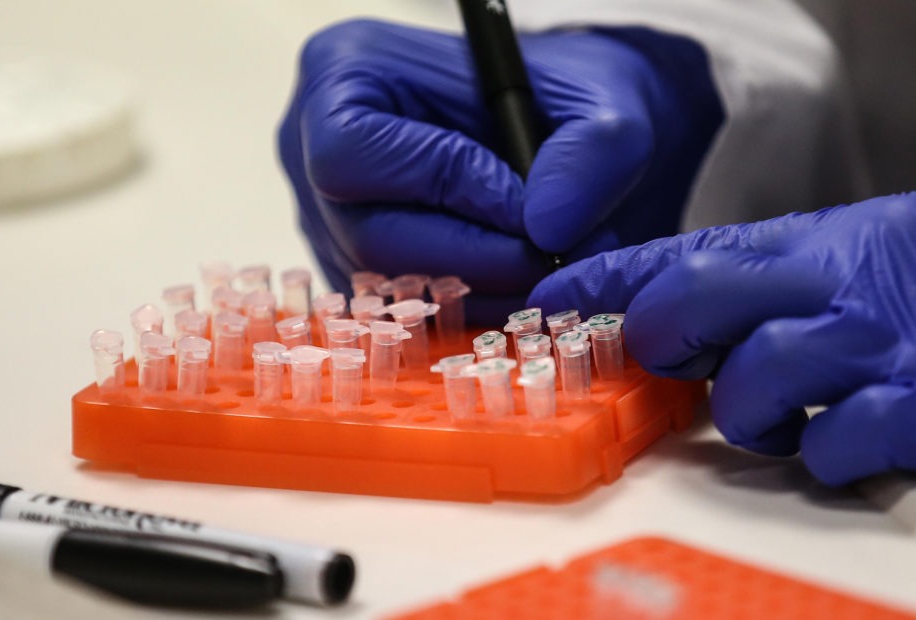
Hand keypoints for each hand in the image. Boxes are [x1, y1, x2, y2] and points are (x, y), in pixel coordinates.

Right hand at [277, 19, 721, 323]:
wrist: (564, 132)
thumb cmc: (566, 98)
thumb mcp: (604, 105)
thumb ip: (592, 153)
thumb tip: (545, 228)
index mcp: (344, 72)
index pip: (356, 152)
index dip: (443, 189)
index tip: (528, 211)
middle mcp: (311, 147)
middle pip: (368, 235)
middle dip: (471, 260)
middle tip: (550, 262)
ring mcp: (328, 217)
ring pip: (385, 289)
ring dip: (478, 296)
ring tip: (549, 273)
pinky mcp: (355, 270)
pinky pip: (400, 315)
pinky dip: (468, 313)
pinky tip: (519, 290)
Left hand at [530, 191, 915, 485]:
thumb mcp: (859, 245)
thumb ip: (771, 268)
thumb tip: (672, 291)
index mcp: (818, 244)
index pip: (686, 251)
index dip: (607, 278)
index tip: (551, 298)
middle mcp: (837, 291)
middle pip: (693, 302)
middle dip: (661, 339)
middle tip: (673, 362)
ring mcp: (875, 353)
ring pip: (748, 386)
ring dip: (752, 414)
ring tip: (788, 413)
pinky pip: (828, 448)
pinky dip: (823, 457)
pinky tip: (846, 441)